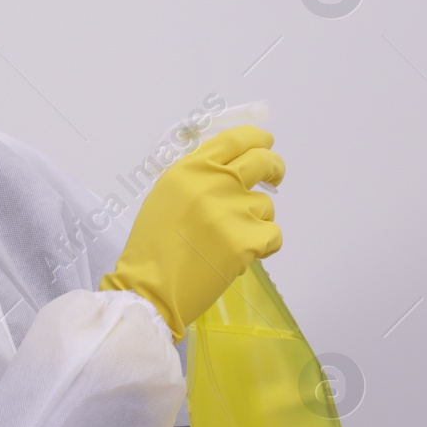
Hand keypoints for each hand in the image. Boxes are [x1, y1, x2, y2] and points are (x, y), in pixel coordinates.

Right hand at [99, 126, 284, 339]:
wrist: (151, 288)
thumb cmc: (152, 247)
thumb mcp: (166, 196)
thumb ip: (196, 178)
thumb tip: (229, 169)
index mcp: (191, 169)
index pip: (235, 139)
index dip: (256, 138)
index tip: (265, 142)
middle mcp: (215, 182)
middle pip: (263, 161)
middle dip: (275, 167)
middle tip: (275, 176)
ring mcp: (234, 210)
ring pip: (266, 205)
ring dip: (256, 221)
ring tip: (229, 240)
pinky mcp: (248, 240)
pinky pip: (273, 235)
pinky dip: (264, 247)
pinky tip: (240, 257)